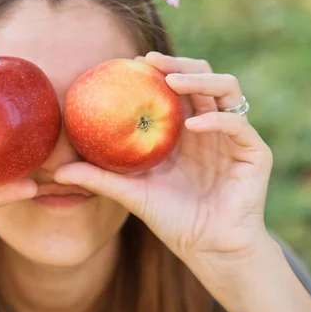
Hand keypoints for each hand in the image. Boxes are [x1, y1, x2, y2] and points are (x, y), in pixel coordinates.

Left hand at [55, 52, 272, 265]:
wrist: (208, 249)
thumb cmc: (172, 220)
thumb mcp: (132, 194)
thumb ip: (99, 178)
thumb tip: (56, 171)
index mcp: (185, 130)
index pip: (176, 87)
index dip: (157, 71)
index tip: (130, 63)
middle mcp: (210, 126)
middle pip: (201, 78)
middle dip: (178, 64)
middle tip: (149, 61)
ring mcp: (234, 136)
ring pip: (227, 89)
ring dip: (201, 79)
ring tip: (173, 82)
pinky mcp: (254, 152)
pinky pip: (238, 124)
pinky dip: (217, 119)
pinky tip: (192, 125)